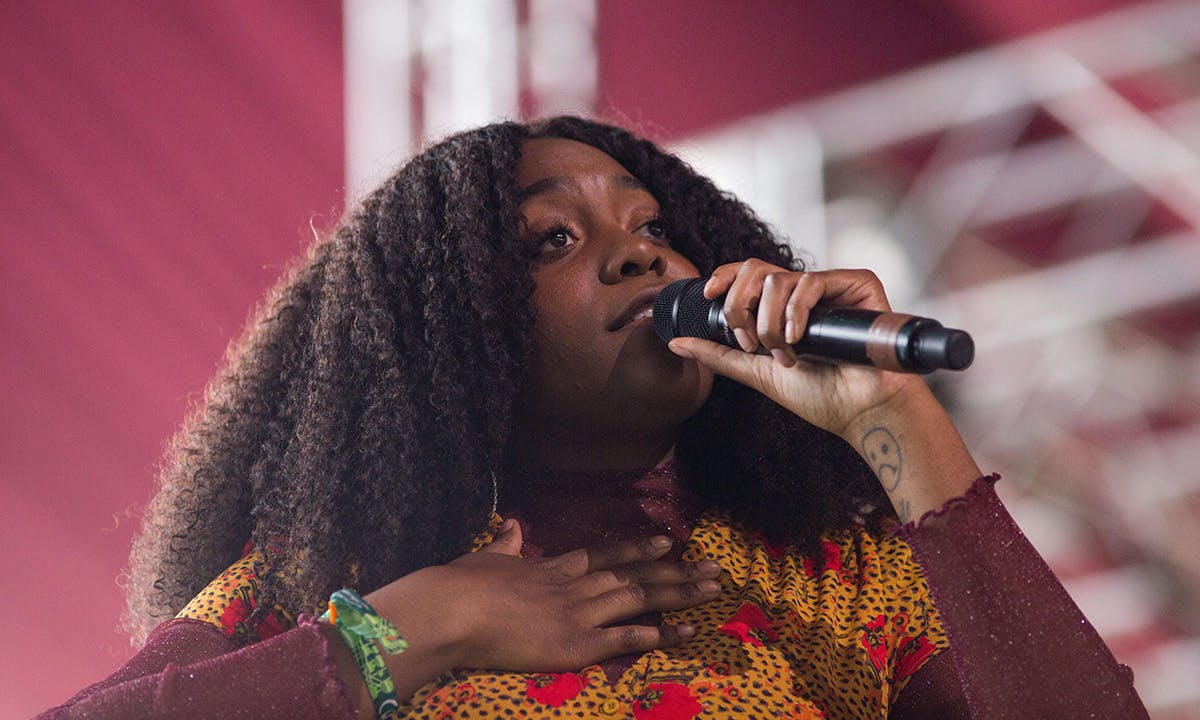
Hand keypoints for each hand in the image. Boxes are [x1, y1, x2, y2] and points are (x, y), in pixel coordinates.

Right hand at [364, 520, 721, 678]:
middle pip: (634, 575)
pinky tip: (688, 632)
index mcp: (551, 567)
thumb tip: (510, 524)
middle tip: (713, 566)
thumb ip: (504, 544)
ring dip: (680, 594)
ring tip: (713, 589)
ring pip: (641, 598)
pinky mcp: (578, 643)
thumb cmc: (459, 585)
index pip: (604, 556)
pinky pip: (628, 637)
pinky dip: (660, 634)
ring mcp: (579, 612)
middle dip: (676, 570)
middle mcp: (574, 586)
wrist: (453, 608)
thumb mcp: (484, 557)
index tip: (667, 541)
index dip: (638, 550)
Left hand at [666, 260, 925, 437]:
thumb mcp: (757, 372)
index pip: (748, 275)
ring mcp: (830, 286)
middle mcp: (804, 292)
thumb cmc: (820, 395)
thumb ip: (718, 355)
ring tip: (785, 353)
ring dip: (770, 322)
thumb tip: (675, 341)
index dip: (725, 276)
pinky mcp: (857, 283)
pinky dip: (796, 311)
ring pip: (778, 279)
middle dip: (741, 304)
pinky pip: (811, 280)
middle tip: (749, 340)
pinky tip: (799, 337)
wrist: (860, 410)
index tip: (708, 294)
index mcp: (782, 307)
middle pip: (756, 269)